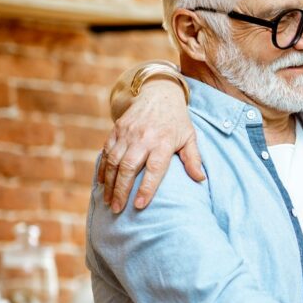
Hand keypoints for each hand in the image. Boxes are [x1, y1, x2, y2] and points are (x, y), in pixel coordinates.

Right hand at [98, 80, 203, 211]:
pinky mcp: (117, 129)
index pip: (154, 169)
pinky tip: (101, 183)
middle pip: (128, 167)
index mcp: (164, 142)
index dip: (146, 188)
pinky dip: (102, 168)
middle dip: (121, 190)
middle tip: (117, 209)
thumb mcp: (190, 137)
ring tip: (108, 201)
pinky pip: (106, 151)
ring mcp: (128, 133)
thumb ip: (194, 159)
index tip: (140, 205)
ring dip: (109, 183)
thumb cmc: (177, 120)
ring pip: (114, 161)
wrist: (159, 93)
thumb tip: (201, 180)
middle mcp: (143, 138)